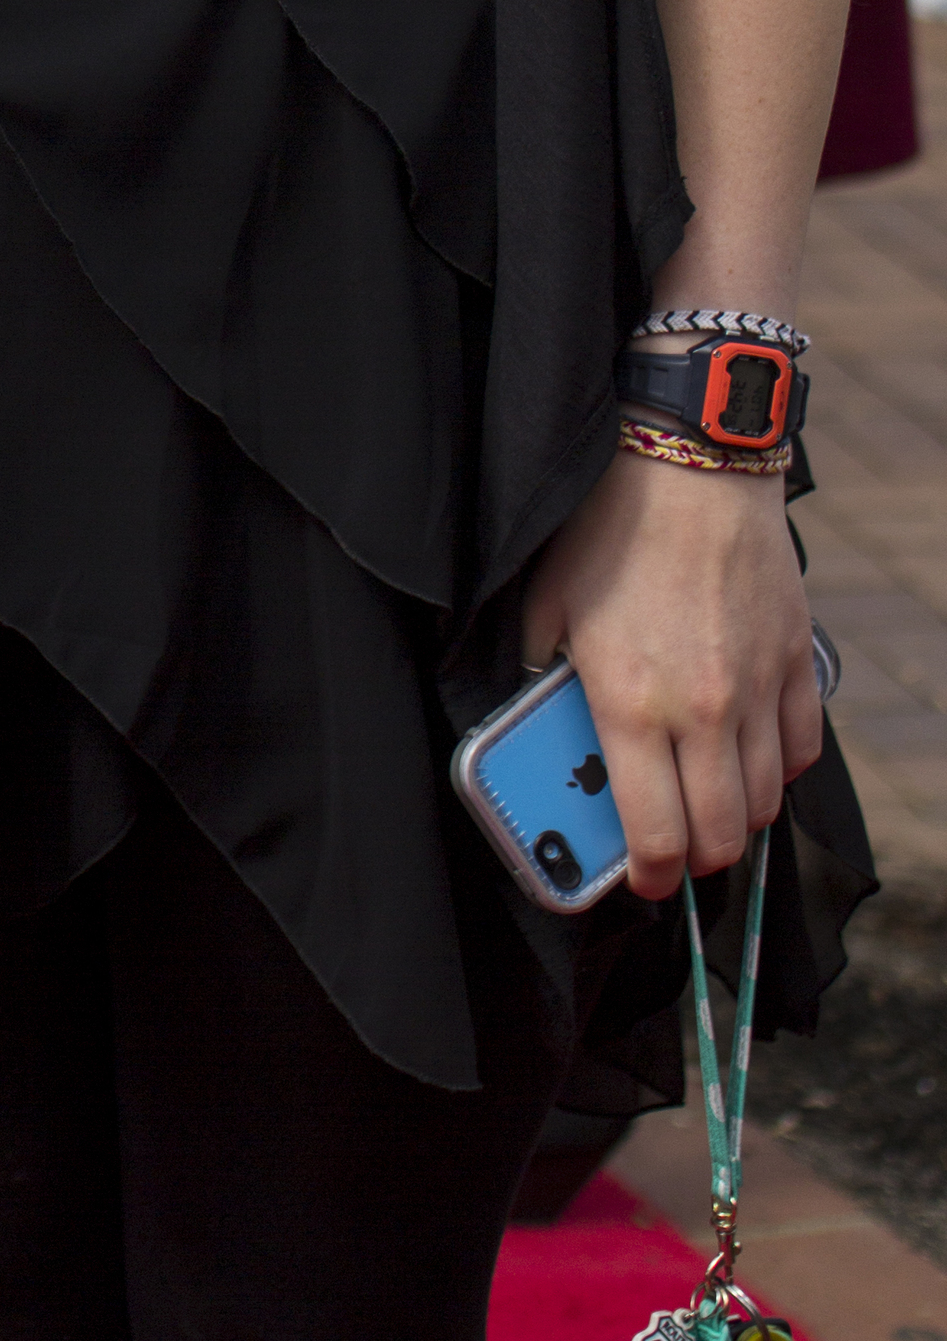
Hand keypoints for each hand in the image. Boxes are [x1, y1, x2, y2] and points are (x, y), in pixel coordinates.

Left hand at [522, 447, 822, 898]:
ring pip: (767, 801)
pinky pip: (801, 747)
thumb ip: (541, 672)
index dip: (648, 876)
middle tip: (675, 848)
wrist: (688, 460)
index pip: (656, 836)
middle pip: (723, 837)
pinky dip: (781, 765)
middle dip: (697, 859)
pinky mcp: (794, 661)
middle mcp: (703, 712)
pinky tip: (753, 751)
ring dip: (739, 817)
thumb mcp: (547, 603)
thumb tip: (540, 718)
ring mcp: (756, 690)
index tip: (640, 880)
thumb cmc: (609, 526)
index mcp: (631, 706)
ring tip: (709, 800)